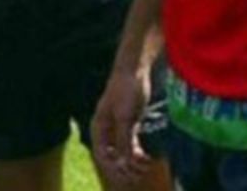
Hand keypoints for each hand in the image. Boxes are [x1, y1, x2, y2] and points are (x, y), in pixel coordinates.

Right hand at [91, 70, 151, 187]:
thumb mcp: (126, 118)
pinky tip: (147, 159)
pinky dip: (137, 153)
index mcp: (99, 126)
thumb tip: (124, 162)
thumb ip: (124, 140)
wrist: (134, 72)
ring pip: (121, 151)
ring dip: (132, 163)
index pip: (101, 154)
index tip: (128, 175)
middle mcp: (105, 128)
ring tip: (146, 167)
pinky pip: (130, 145)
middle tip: (140, 174)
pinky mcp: (128, 123)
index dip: (113, 168)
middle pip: (111, 155)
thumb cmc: (126, 91)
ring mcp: (117, 126)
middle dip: (124, 168)